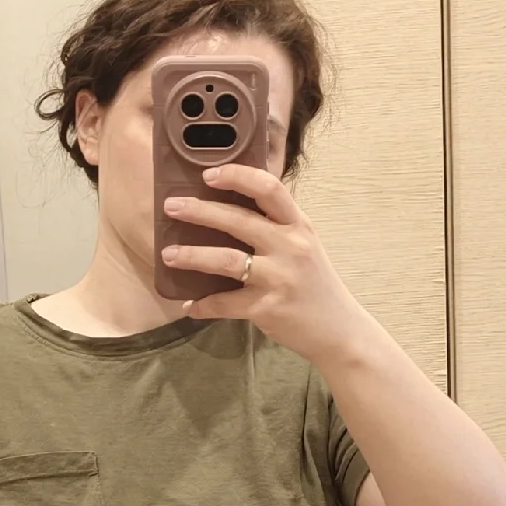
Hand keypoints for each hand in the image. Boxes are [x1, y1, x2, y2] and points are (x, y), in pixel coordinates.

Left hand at [161, 163, 354, 362]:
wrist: (338, 330)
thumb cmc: (315, 286)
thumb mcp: (304, 247)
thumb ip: (277, 228)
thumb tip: (231, 212)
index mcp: (299, 225)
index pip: (268, 188)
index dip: (237, 176)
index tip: (208, 174)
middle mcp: (290, 246)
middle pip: (238, 220)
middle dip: (200, 211)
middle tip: (171, 207)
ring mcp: (278, 278)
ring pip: (226, 260)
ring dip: (192, 256)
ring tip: (168, 254)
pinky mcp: (267, 308)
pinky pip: (226, 303)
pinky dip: (204, 305)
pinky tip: (189, 305)